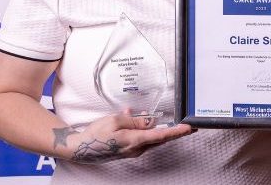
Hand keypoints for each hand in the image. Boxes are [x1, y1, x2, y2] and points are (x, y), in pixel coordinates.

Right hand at [70, 112, 192, 162]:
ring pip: (152, 138)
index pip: (162, 136)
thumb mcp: (116, 120)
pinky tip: (137, 118)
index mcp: (135, 141)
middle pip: (160, 139)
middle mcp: (137, 149)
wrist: (81, 148)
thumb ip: (135, 120)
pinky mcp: (129, 149)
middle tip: (189, 126)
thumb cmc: (96, 134)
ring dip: (159, 129)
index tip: (190, 128)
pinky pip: (142, 138)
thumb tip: (150, 121)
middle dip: (175, 132)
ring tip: (160, 119)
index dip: (177, 132)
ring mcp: (133, 151)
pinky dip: (144, 129)